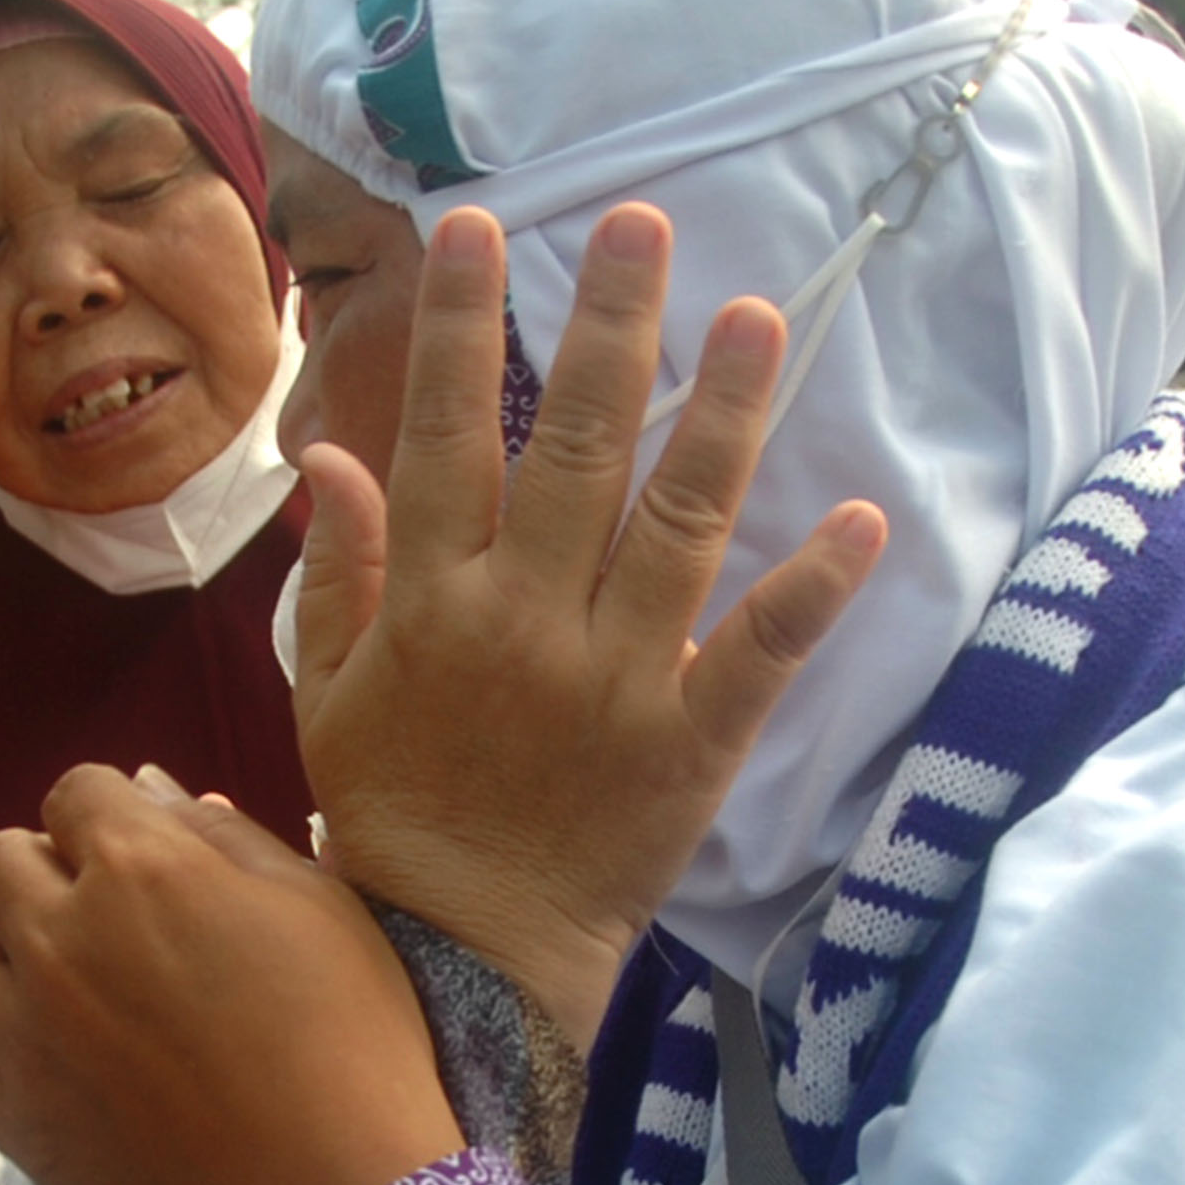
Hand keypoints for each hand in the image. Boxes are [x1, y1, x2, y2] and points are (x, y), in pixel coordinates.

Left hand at [0, 767, 462, 1184]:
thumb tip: (154, 792)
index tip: (138, 852)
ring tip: (50, 974)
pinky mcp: (11, 1114)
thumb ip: (227, 836)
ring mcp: (24, 1029)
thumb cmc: (351, 1046)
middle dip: (42, 868)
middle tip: (98, 913)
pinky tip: (36, 1043)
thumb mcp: (316, 910)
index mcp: (141, 868)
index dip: (109, 815)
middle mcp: (60, 936)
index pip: (77, 793)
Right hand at [288, 205, 886, 1040]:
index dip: (461, 327)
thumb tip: (328, 455)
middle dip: (609, 328)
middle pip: (573, 449)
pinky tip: (856, 516)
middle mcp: (524, 622)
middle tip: (643, 225)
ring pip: (673, 522)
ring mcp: (614, 679)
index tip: (480, 228)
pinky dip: (810, 587)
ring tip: (755, 314)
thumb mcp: (328, 694)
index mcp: (432, 603)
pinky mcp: (690, 743)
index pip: (446, 436)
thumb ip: (339, 572)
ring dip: (718, 413)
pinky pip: (757, 652)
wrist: (458, 959)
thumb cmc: (392, 818)